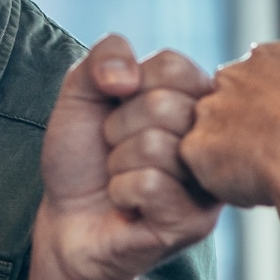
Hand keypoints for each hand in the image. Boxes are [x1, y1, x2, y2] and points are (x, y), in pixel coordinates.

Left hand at [39, 36, 221, 279]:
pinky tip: (126, 204)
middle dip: (118, 129)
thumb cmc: (83, 156)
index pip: (173, 66)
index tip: (120, 110)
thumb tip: (127, 75)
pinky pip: (149, 185)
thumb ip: (103, 57)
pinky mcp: (195, 222)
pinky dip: (120, 192)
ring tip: (122, 177)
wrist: (67, 222)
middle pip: (164, 106)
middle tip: (116, 151)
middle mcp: (213, 139)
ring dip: (118, 163)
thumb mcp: (82, 93)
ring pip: (155, 147)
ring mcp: (209, 183)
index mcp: (197, 100)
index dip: (128, 86)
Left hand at [180, 41, 279, 208]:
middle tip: (268, 159)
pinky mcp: (195, 144)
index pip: (252, 81)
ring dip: (227, 157)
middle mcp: (233, 74)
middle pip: (222, 104)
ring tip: (263, 176)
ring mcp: (209, 107)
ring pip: (208, 136)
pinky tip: (250, 188)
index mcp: (271, 56)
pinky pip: (200, 168)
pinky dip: (220, 183)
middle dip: (237, 131)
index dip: (264, 114)